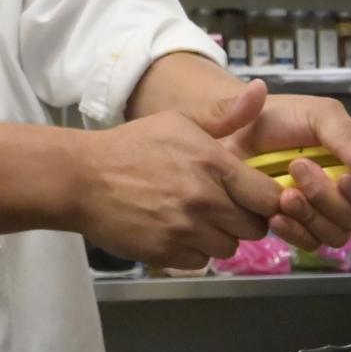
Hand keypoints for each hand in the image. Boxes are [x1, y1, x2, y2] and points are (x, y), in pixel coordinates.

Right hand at [73, 106, 285, 270]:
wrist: (82, 178)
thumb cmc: (133, 145)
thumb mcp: (179, 120)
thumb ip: (225, 113)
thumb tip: (261, 90)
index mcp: (213, 164)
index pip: (269, 198)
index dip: (266, 199)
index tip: (253, 195)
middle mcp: (204, 201)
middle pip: (254, 228)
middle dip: (245, 220)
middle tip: (224, 207)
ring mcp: (185, 230)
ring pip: (229, 248)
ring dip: (219, 237)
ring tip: (198, 219)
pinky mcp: (166, 254)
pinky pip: (200, 262)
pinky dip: (193, 251)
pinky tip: (177, 231)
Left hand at [190, 82, 350, 251]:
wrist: (231, 130)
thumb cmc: (278, 117)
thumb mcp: (317, 115)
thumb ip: (347, 137)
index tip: (346, 180)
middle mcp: (346, 194)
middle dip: (330, 199)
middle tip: (299, 169)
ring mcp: (321, 213)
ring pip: (335, 234)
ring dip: (311, 216)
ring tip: (284, 193)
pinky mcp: (295, 226)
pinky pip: (308, 243)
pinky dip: (294, 231)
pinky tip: (275, 215)